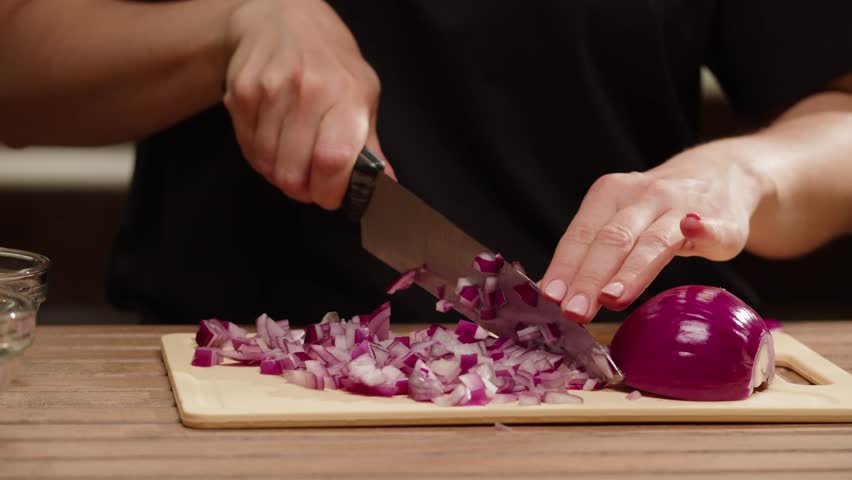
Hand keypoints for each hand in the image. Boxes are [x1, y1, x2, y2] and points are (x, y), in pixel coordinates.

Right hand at [222, 0, 392, 208]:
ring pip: (268, 166)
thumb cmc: (330, 61)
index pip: (332, 161)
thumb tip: (386, 184)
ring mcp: (269, 91)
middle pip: (293, 173)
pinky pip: (248, 150)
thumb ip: (369, 142)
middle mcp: (307, 90)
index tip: (332, 196)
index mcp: (346, 93)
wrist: (281, 18)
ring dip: (281, 175)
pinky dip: (262, 158)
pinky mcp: (240, 95)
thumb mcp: (362, 92)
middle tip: (312, 183)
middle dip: (304, 190)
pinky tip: (275, 142)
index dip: (330, 192)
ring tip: (293, 159)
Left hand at [540, 143, 768, 322]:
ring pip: (653, 240)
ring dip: (632, 269)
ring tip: (612, 298)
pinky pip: (709, 226)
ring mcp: (681, 206)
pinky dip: (702, 228)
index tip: (550, 297)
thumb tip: (553, 292)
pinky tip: (694, 229)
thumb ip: (590, 253)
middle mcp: (642, 196)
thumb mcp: (619, 221)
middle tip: (575, 311)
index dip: (565, 266)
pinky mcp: (719, 221)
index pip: (581, 235)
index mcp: (609, 195)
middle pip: (612, 239)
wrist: (719, 175)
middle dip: (590, 277)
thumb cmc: (655, 210)